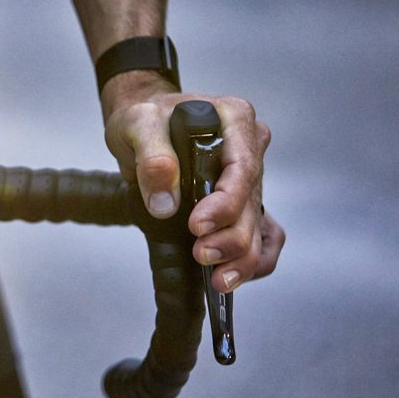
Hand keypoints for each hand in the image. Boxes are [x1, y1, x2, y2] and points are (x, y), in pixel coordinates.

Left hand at [101, 71, 283, 291]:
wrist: (143, 127)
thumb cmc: (145, 117)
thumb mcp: (137, 123)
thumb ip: (152, 156)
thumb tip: (165, 202)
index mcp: (235, 120)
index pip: (242, 167)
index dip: (226, 202)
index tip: (198, 225)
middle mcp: (249, 149)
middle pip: (252, 203)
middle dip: (231, 237)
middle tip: (201, 254)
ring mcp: (248, 180)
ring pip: (259, 227)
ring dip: (242, 258)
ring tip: (219, 280)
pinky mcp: (241, 204)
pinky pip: (262, 237)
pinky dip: (252, 261)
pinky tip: (232, 276)